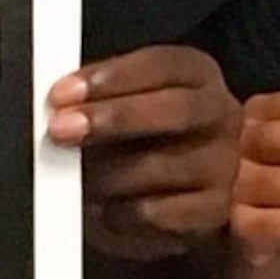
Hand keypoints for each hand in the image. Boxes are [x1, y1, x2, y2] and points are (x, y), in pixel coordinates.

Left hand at [54, 46, 240, 262]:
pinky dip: (119, 212)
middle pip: (176, 110)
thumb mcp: (120, 104)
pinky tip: (101, 209)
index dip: (112, 78)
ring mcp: (222, 165)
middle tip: (62, 130)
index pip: (162, 65)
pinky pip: (158, 213)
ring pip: (162, 166)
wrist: (171, 196)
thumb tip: (57, 103)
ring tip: (74, 177)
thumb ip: (94, 97)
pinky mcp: (212, 212)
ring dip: (107, 173)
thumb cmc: (140, 139)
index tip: (64, 93)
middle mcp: (219, 115)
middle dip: (114, 118)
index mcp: (197, 75)